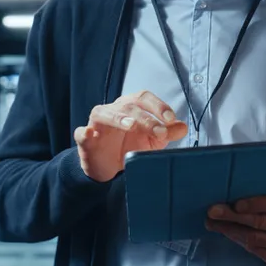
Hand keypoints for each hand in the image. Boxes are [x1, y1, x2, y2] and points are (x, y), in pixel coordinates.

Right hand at [73, 90, 188, 182]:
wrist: (109, 168)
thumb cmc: (130, 147)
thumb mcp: (153, 141)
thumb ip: (168, 133)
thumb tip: (183, 126)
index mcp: (131, 107)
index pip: (144, 98)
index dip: (158, 105)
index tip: (170, 119)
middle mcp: (114, 110)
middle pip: (129, 105)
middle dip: (146, 118)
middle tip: (160, 133)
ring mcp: (97, 123)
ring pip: (105, 113)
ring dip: (119, 118)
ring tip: (131, 125)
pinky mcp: (85, 138)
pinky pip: (82, 132)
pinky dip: (85, 132)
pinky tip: (89, 133)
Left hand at [205, 179, 265, 265]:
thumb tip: (239, 180)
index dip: (256, 204)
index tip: (236, 203)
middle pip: (264, 223)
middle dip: (234, 217)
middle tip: (214, 212)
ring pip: (256, 239)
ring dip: (231, 230)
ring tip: (214, 222)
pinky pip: (256, 251)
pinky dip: (239, 241)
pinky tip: (228, 232)